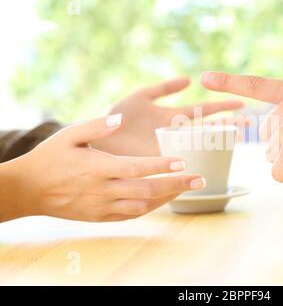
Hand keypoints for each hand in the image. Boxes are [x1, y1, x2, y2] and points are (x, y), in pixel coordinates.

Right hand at [0, 114, 204, 221]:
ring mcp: (102, 207)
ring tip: (186, 189)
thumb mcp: (69, 135)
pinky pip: (130, 216)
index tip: (183, 162)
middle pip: (147, 191)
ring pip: (143, 207)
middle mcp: (103, 190)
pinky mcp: (100, 217)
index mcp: (98, 168)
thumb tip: (120, 118)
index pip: (137, 168)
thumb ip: (96, 126)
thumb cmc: (50, 158)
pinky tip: (162, 200)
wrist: (28, 189)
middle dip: (176, 186)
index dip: (161, 166)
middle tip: (200, 180)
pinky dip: (149, 208)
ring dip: (167, 198)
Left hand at [91, 78, 243, 155]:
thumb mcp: (140, 97)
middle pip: (207, 128)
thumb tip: (189, 80)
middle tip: (249, 123)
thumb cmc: (116, 118)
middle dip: (227, 125)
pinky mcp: (159, 159)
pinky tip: (210, 156)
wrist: (96, 138)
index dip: (221, 106)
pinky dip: (196, 157)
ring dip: (217, 140)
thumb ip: (163, 88)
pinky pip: (182, 158)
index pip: (202, 111)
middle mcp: (174, 133)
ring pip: (199, 143)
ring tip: (238, 137)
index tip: (241, 103)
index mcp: (171, 117)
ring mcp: (169, 147)